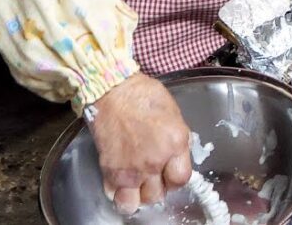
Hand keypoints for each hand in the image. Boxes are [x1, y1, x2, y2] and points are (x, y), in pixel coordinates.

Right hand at [89, 74, 191, 213]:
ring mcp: (131, 168)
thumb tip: (176, 158)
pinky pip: (114, 194)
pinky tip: (120, 181)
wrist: (113, 89)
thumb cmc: (142, 95)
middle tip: (153, 176)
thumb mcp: (174, 115)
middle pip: (158, 195)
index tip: (170, 173)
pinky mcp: (110, 169)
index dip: (175, 178)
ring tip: (136, 185)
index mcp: (175, 144)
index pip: (181, 180)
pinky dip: (117, 191)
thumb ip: (177, 142)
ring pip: (135, 203)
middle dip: (157, 187)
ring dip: (136, 196)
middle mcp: (155, 161)